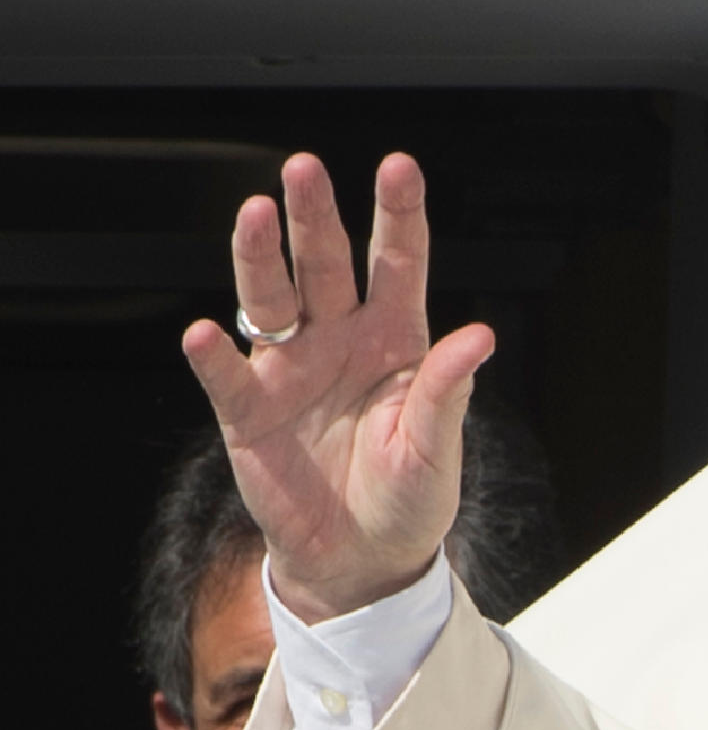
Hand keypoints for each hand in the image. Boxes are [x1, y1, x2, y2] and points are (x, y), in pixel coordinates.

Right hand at [181, 151, 493, 620]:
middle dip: (314, 216)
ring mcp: (290, 368)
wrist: (360, 561)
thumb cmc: (407, 501)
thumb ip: (446, 393)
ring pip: (270, 298)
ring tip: (254, 216)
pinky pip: (226, 376)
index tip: (399, 168)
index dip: (398, 215)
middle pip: (323, 263)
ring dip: (259, 258)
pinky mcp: (248, 410)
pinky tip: (205, 334)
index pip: (397, 263)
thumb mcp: (435, 451)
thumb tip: (481, 337)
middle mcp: (338, 338)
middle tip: (304, 169)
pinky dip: (214, 356)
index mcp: (395, 340)